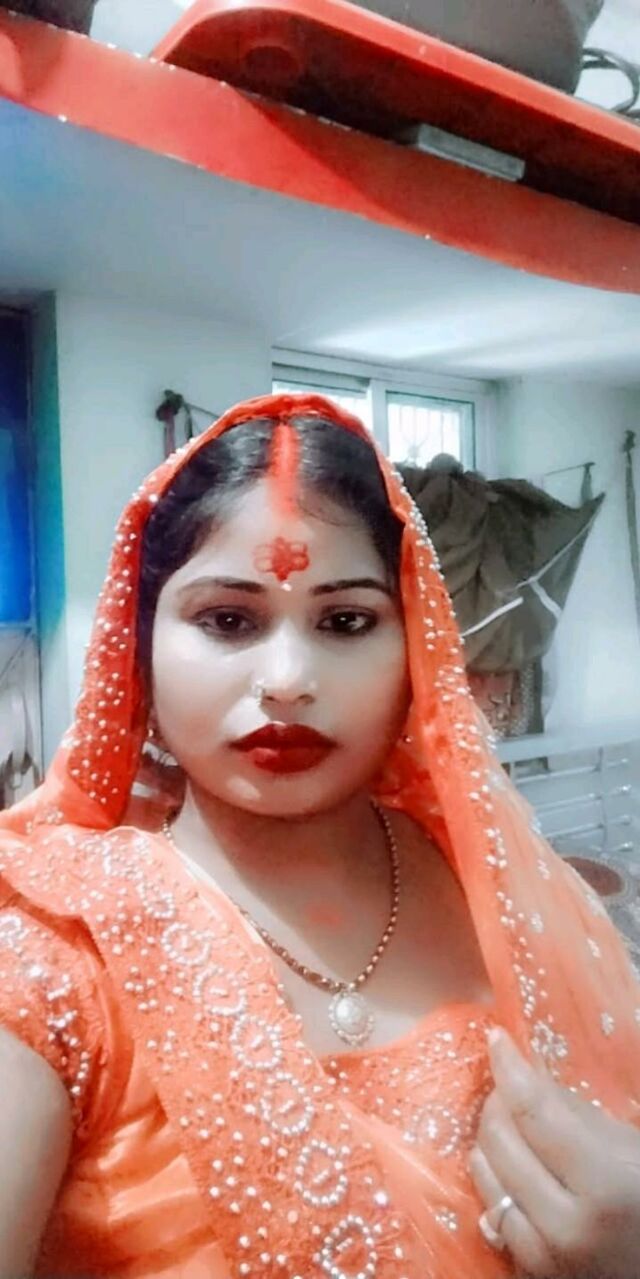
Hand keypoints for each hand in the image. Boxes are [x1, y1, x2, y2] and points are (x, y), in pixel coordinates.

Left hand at [468, 1027, 639, 1277]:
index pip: (535, 1112)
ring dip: (491, 1137)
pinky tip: (509, 1163)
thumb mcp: (628, 1143)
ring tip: (511, 1121)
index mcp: (605, 1185)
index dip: (510, 1067)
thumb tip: (524, 1069)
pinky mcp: (532, 1270)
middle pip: (501, 1140)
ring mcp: (546, 1256)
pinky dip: (494, 1178)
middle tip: (510, 1084)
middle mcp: (568, 1225)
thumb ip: (574, 1109)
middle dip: (498, 1100)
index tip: (497, 1039)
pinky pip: (491, 1210)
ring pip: (486, 1173)